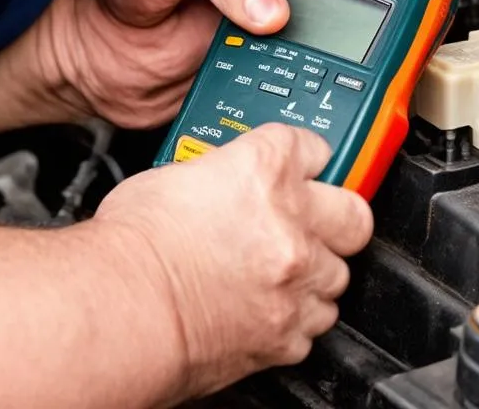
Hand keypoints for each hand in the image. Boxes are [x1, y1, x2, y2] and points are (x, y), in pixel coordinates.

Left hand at [42, 0, 289, 130]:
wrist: (76, 38)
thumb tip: (272, 8)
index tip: (289, 6)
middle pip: (307, 15)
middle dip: (302, 32)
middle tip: (271, 37)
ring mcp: (244, 38)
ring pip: (293, 60)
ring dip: (284, 69)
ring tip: (249, 61)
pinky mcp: (232, 79)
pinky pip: (263, 94)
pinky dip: (260, 99)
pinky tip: (243, 89)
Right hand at [96, 123, 373, 398]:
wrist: (124, 307)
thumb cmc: (134, 243)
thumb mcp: (173, 174)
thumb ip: (218, 174)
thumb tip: (221, 182)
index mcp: (262, 167)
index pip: (314, 147)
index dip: (306, 156)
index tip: (301, 164)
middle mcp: (291, 219)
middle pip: (353, 212)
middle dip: (337, 215)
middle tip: (316, 218)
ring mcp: (296, 279)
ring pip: (338, 274)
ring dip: (313, 271)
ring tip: (278, 270)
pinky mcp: (289, 331)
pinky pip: (314, 322)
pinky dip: (294, 316)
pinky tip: (266, 307)